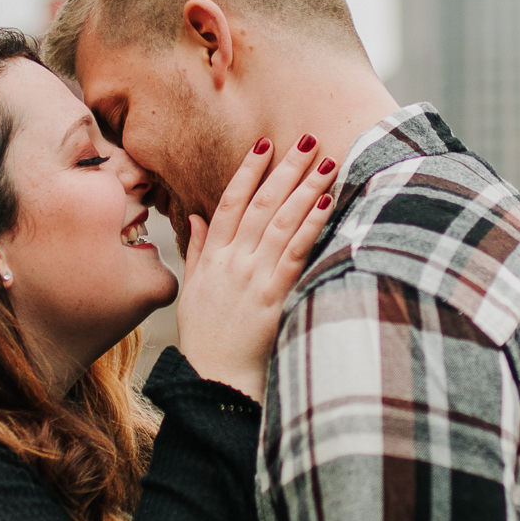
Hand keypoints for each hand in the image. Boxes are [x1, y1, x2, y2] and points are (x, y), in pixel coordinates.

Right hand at [173, 135, 335, 401]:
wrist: (214, 379)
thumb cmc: (206, 338)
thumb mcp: (193, 289)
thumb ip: (197, 249)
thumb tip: (195, 217)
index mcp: (212, 257)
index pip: (229, 202)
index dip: (248, 172)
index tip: (264, 144)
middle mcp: (232, 261)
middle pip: (261, 204)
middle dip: (285, 169)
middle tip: (307, 140)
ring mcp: (253, 276)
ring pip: (282, 221)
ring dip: (305, 188)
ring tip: (326, 162)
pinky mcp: (274, 295)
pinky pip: (296, 252)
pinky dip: (311, 225)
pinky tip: (326, 203)